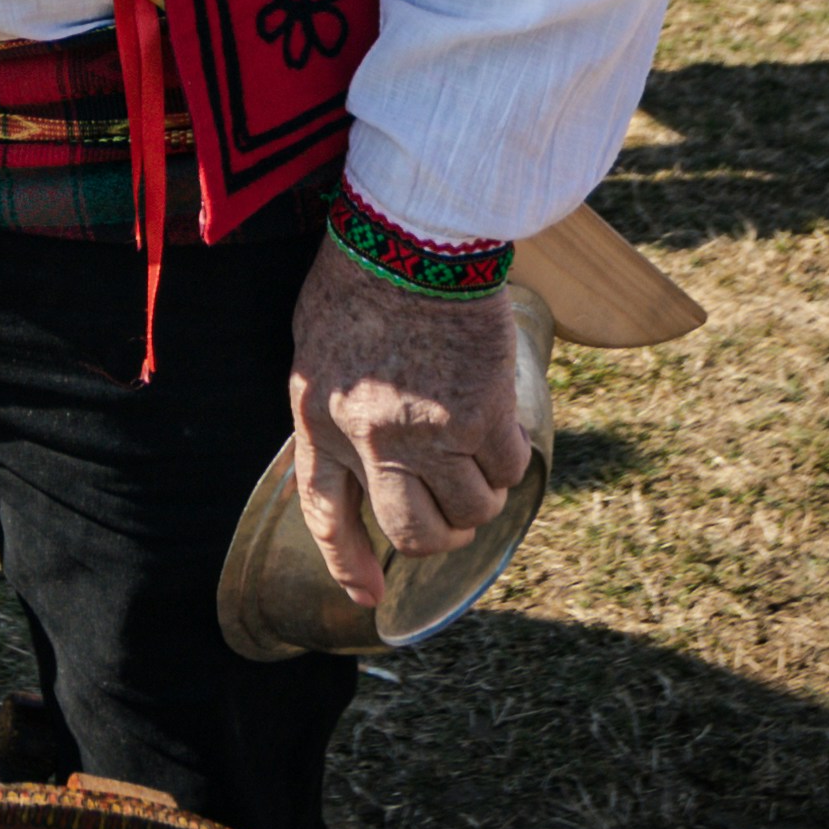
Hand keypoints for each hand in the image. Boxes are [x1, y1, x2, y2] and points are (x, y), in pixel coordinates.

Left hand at [286, 236, 528, 607]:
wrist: (412, 234)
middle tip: (452, 518)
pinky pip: (507, 469)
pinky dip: (511, 463)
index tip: (368, 594)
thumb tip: (362, 442)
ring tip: (481, 467)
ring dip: (481, 499)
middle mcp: (372, 440)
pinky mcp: (483, 413)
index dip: (348, 562)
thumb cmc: (361, 273)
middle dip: (438, 536)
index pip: (327, 514)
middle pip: (411, 531)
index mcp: (320, 419)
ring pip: (471, 510)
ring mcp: (430, 433)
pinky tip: (505, 434)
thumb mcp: (318, 344)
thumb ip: (335, 401)